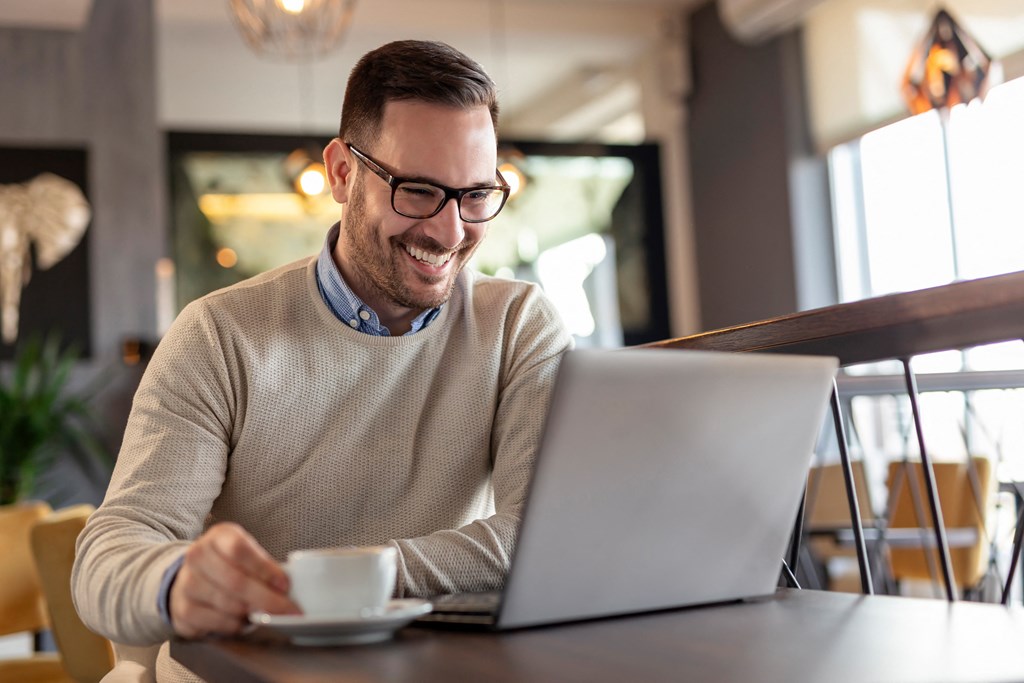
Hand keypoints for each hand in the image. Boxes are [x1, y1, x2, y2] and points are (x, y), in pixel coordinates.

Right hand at [169, 522, 299, 638]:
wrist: (189, 578)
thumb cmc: (227, 564)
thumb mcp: (245, 554)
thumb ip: (263, 566)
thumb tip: (286, 588)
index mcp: (218, 537)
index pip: (239, 550)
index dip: (264, 569)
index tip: (284, 585)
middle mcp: (197, 556)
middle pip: (236, 581)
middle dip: (266, 599)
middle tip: (287, 609)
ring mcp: (186, 584)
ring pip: (227, 604)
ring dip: (251, 612)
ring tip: (265, 614)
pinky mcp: (183, 609)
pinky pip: (217, 622)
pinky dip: (236, 625)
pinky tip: (243, 621)